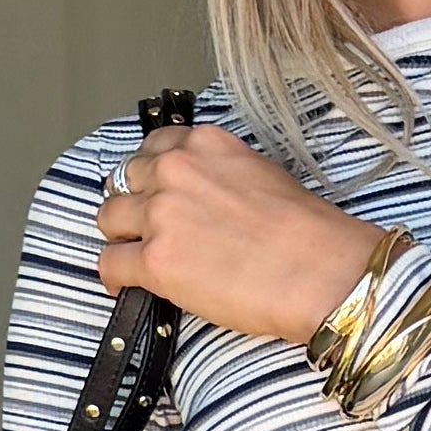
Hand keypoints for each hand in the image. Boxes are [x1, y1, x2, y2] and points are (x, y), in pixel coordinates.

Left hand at [99, 120, 381, 350]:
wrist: (322, 271)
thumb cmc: (308, 232)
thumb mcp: (260, 174)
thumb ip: (218, 175)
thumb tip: (199, 199)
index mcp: (204, 144)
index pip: (153, 148)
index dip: (151, 176)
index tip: (156, 194)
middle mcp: (176, 169)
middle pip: (124, 181)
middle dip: (134, 206)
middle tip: (150, 231)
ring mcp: (161, 214)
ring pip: (108, 219)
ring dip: (122, 238)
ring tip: (139, 259)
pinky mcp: (155, 261)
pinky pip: (109, 264)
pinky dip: (115, 277)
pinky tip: (131, 286)